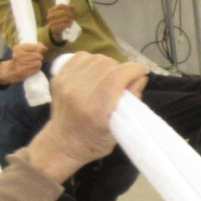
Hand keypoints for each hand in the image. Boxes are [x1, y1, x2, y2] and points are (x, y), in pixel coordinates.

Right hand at [0, 42, 45, 85]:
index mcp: (18, 48)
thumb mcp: (24, 50)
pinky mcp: (23, 72)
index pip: (36, 47)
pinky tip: (31, 69)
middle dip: (39, 58)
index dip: (39, 50)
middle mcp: (18, 55)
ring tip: (33, 64)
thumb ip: (35, 47)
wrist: (11, 71)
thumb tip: (45, 48)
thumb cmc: (20, 59)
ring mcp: (20, 64)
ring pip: (39, 63)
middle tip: (34, 59)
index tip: (37, 51)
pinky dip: (36, 69)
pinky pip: (36, 69)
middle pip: (39, 56)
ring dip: (38, 64)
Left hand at [24, 52, 148, 180]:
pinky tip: (95, 74)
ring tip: (110, 78)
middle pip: (108, 64)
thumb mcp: (119, 130)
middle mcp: (78, 92)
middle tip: (125, 81)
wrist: (63, 143)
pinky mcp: (58, 77)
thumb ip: (131, 102)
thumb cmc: (94, 142)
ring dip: (108, 65)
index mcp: (95, 109)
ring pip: (96, 58)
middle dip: (122, 69)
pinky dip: (93, 62)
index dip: (134, 70)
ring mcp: (66, 82)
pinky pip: (81, 57)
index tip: (142, 73)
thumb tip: (141, 77)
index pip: (117, 76)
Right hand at [46, 4, 75, 37]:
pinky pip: (64, 25)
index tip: (71, 11)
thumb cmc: (59, 20)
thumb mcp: (62, 14)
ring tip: (71, 21)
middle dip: (70, 14)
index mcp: (51, 11)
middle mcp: (50, 16)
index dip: (68, 8)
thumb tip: (74, 6)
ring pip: (65, 18)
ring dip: (70, 20)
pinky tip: (69, 25)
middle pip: (63, 12)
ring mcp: (51, 22)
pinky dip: (68, 24)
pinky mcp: (54, 28)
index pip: (61, 6)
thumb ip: (67, 9)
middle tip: (73, 17)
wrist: (54, 31)